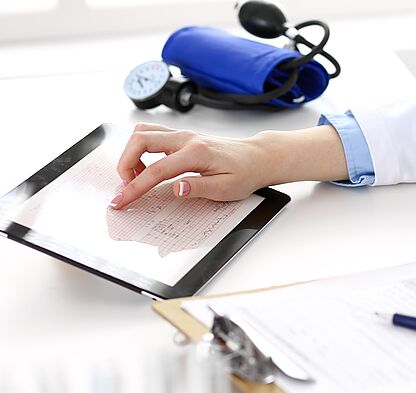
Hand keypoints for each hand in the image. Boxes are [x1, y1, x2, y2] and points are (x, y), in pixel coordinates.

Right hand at [110, 122, 347, 209]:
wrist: (257, 157)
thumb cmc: (245, 173)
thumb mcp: (226, 189)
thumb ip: (199, 188)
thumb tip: (176, 188)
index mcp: (196, 153)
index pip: (157, 170)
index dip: (135, 186)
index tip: (121, 200)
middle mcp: (186, 138)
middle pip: (140, 140)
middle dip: (125, 164)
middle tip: (127, 187)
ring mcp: (183, 134)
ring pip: (142, 133)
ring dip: (131, 154)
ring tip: (137, 178)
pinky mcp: (181, 136)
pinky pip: (151, 134)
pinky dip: (140, 149)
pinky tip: (148, 167)